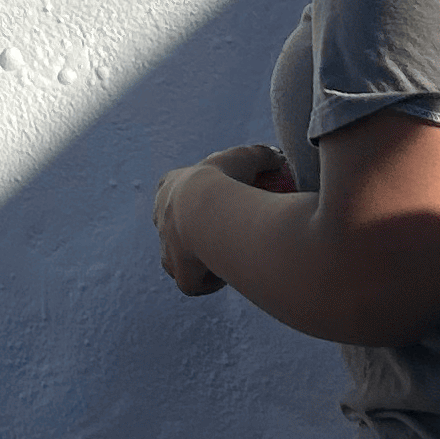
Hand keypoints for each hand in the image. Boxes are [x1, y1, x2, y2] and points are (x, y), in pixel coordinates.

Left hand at [153, 144, 294, 295]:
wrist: (208, 211)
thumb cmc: (225, 179)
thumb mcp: (245, 157)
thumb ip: (261, 155)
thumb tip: (278, 158)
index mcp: (169, 188)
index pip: (173, 192)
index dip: (193, 198)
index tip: (217, 200)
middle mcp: (161, 219)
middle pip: (172, 227)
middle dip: (191, 232)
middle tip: (223, 232)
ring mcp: (167, 250)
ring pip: (178, 260)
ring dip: (198, 260)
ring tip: (224, 256)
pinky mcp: (181, 274)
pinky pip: (192, 283)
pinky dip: (209, 282)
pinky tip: (228, 274)